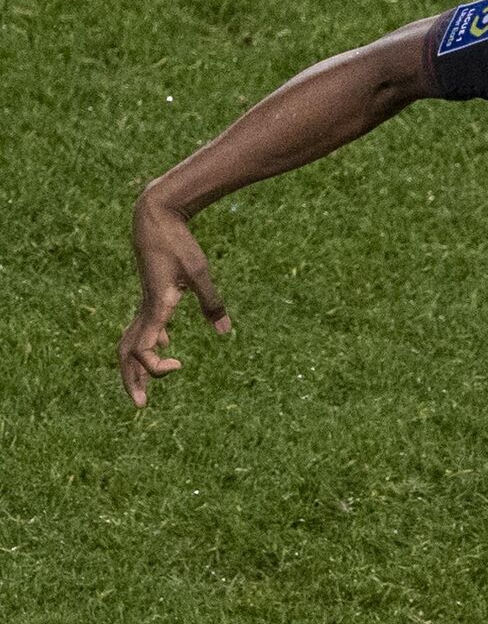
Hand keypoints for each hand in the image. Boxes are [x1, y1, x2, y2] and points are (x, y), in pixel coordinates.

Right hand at [118, 196, 231, 406]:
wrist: (155, 219)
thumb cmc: (179, 243)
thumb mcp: (201, 272)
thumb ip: (212, 302)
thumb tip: (224, 331)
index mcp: (156, 308)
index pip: (142, 350)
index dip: (154, 367)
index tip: (179, 366)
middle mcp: (146, 309)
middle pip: (126, 353)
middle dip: (132, 380)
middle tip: (141, 405)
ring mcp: (145, 302)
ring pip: (131, 340)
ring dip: (136, 364)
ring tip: (146, 383)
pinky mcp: (149, 294)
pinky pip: (142, 325)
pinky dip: (149, 340)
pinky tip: (166, 343)